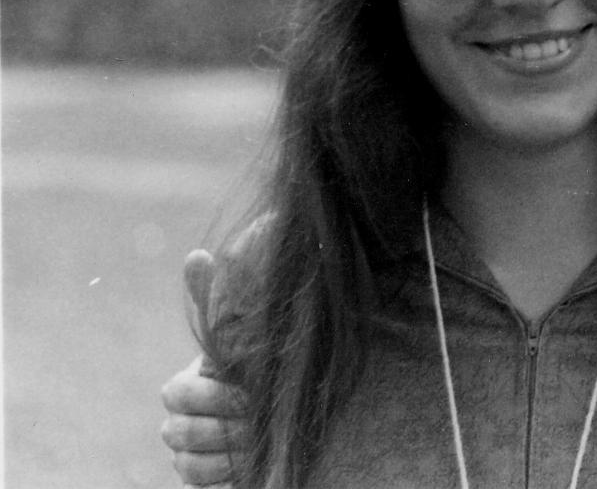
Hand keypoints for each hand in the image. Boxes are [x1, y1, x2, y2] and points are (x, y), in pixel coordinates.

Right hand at [160, 251, 245, 486]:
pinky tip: (257, 458)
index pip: (176, 393)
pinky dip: (227, 474)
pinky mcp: (202, 480)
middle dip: (225, 423)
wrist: (296, 411)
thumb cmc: (267, 367)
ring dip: (230, 451)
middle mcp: (179, 421)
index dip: (214, 394)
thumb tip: (196, 255)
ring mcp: (186, 453)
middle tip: (262, 415)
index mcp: (186, 384)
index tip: (252, 389)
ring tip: (265, 436)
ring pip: (187, 461)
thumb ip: (221, 301)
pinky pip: (197, 484)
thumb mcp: (251, 334)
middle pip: (179, 431)